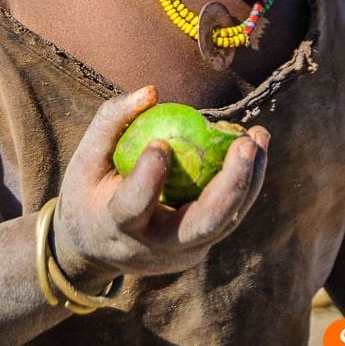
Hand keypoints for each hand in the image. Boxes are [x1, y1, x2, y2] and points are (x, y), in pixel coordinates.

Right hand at [51, 86, 268, 280]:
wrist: (94, 251)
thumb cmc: (89, 192)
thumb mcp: (86, 159)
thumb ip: (112, 121)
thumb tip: (152, 91)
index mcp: (115, 226)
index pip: (133, 207)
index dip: (147, 179)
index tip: (160, 144)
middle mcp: (153, 247)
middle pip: (200, 226)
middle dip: (229, 186)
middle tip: (246, 144)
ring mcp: (180, 254)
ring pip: (223, 223)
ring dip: (249, 180)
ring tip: (259, 137)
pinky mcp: (198, 249)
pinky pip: (226, 217)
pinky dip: (243, 184)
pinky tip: (253, 149)